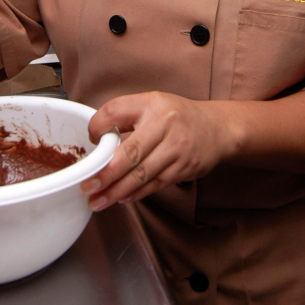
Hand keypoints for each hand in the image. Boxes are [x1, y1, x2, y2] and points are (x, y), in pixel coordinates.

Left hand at [80, 91, 233, 210]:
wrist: (216, 128)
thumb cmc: (177, 116)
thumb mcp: (151, 103)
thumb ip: (125, 116)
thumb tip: (96, 137)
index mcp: (151, 103)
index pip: (115, 112)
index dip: (98, 127)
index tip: (89, 141)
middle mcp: (165, 124)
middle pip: (130, 153)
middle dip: (106, 174)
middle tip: (88, 187)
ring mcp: (177, 148)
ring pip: (142, 174)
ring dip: (117, 191)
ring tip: (99, 200)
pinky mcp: (184, 167)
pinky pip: (155, 184)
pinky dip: (137, 193)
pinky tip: (122, 198)